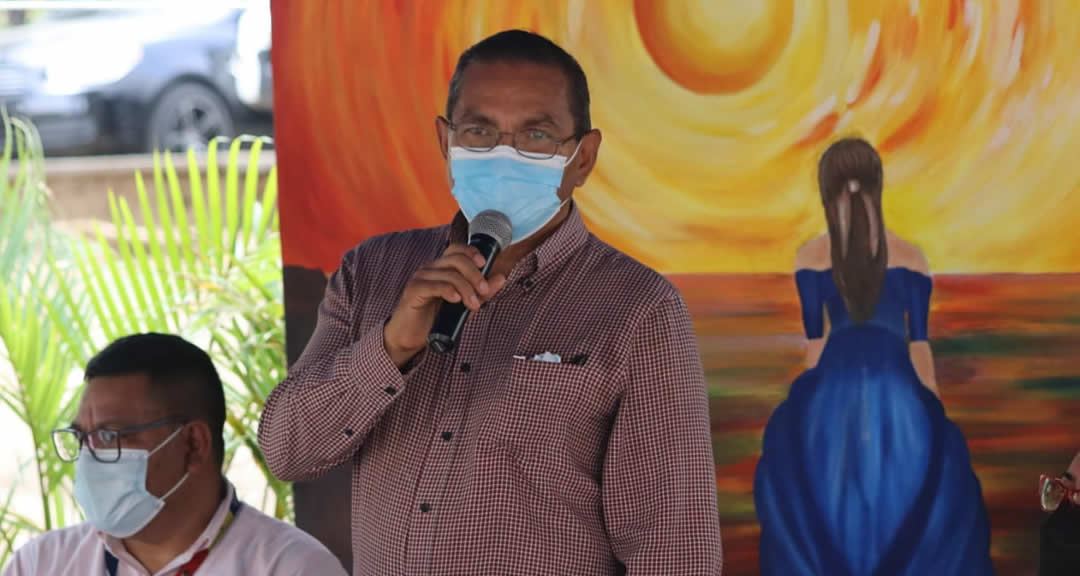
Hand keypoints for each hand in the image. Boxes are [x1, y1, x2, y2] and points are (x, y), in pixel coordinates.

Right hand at [384, 244, 506, 367]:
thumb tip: (501, 277)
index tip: (485, 264)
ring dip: (466, 288)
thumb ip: (482, 292)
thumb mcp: (465, 304)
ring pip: (449, 274)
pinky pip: (435, 285)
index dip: (472, 252)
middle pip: (456, 259)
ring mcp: (421, 277)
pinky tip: (456, 300)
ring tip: (474, 305)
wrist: (410, 336)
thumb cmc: (435, 319)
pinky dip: (449, 291)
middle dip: (475, 274)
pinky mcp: (413, 290)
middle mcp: (430, 268)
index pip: (457, 249)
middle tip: (484, 291)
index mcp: (441, 268)